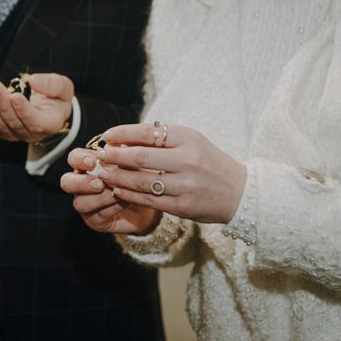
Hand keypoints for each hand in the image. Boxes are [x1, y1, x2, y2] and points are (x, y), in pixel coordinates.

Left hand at [0, 73, 73, 142]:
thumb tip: (34, 81)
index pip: (35, 121)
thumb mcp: (63, 86)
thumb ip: (54, 85)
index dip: (24, 111)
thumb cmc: (56, 96)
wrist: (46, 106)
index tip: (15, 96)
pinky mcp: (0, 132)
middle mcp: (31, 134)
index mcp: (49, 124)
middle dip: (0, 104)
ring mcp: (14, 135)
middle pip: (13, 122)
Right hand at [61, 149, 160, 233]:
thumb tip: (117, 143)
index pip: (73, 158)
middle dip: (81, 182)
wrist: (150, 199)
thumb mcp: (132, 160)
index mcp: (86, 165)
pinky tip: (125, 200)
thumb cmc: (138, 174)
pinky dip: (113, 207)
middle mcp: (81, 184)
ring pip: (80, 203)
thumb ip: (123, 152)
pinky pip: (98, 215)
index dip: (80, 159)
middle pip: (66, 182)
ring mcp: (86, 204)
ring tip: (117, 193)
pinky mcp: (95, 221)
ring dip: (100, 198)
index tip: (94, 162)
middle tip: (99, 183)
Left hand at [90, 123, 246, 223]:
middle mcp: (188, 161)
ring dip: (118, 177)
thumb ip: (163, 138)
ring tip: (104, 173)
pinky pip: (149, 199)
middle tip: (100, 156)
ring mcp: (185, 185)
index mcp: (189, 139)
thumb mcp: (192, 141)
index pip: (149, 133)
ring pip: (141, 181)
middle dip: (115, 156)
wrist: (240, 193)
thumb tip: (125, 137)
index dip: (123, 133)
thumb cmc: (209, 162)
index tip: (107, 135)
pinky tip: (117, 188)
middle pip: (141, 157)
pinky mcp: (183, 206)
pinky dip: (129, 193)